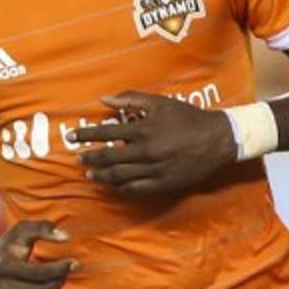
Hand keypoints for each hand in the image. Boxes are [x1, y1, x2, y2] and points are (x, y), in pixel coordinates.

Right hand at [0, 220, 76, 288]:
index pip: (42, 273)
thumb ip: (43, 227)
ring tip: (56, 286)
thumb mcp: (20, 231)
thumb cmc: (4, 248)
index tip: (74, 263)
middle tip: (62, 274)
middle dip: (59, 282)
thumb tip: (66, 237)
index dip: (63, 268)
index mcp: (5, 267)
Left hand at [69, 91, 237, 195]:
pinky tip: (113, 185)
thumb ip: (131, 98)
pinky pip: (136, 189)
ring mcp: (154, 170)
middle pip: (109, 158)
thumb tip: (104, 99)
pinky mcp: (163, 183)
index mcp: (143, 130)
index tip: (71, 137)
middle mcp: (146, 152)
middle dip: (90, 159)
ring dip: (102, 176)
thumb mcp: (160, 102)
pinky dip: (121, 188)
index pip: (105, 133)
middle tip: (79, 159)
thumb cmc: (187, 117)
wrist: (216, 139)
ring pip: (120, 177)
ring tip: (91, 175)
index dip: (85, 135)